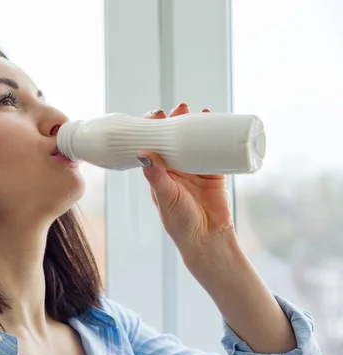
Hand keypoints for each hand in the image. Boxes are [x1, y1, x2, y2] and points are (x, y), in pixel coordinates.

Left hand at [138, 103, 234, 255]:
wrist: (207, 239)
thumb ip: (156, 177)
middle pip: (174, 139)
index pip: (153, 145)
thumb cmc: (180, 222)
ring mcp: (196, 170)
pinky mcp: (215, 174)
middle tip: (181, 108)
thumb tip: (143, 153)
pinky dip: (217, 138)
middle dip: (176, 121)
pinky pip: (215, 151)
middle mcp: (176, 169)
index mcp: (159, 173)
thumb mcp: (165, 197)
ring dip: (195, 126)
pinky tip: (218, 124)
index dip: (153, 129)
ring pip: (194, 142)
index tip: (156, 114)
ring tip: (199, 111)